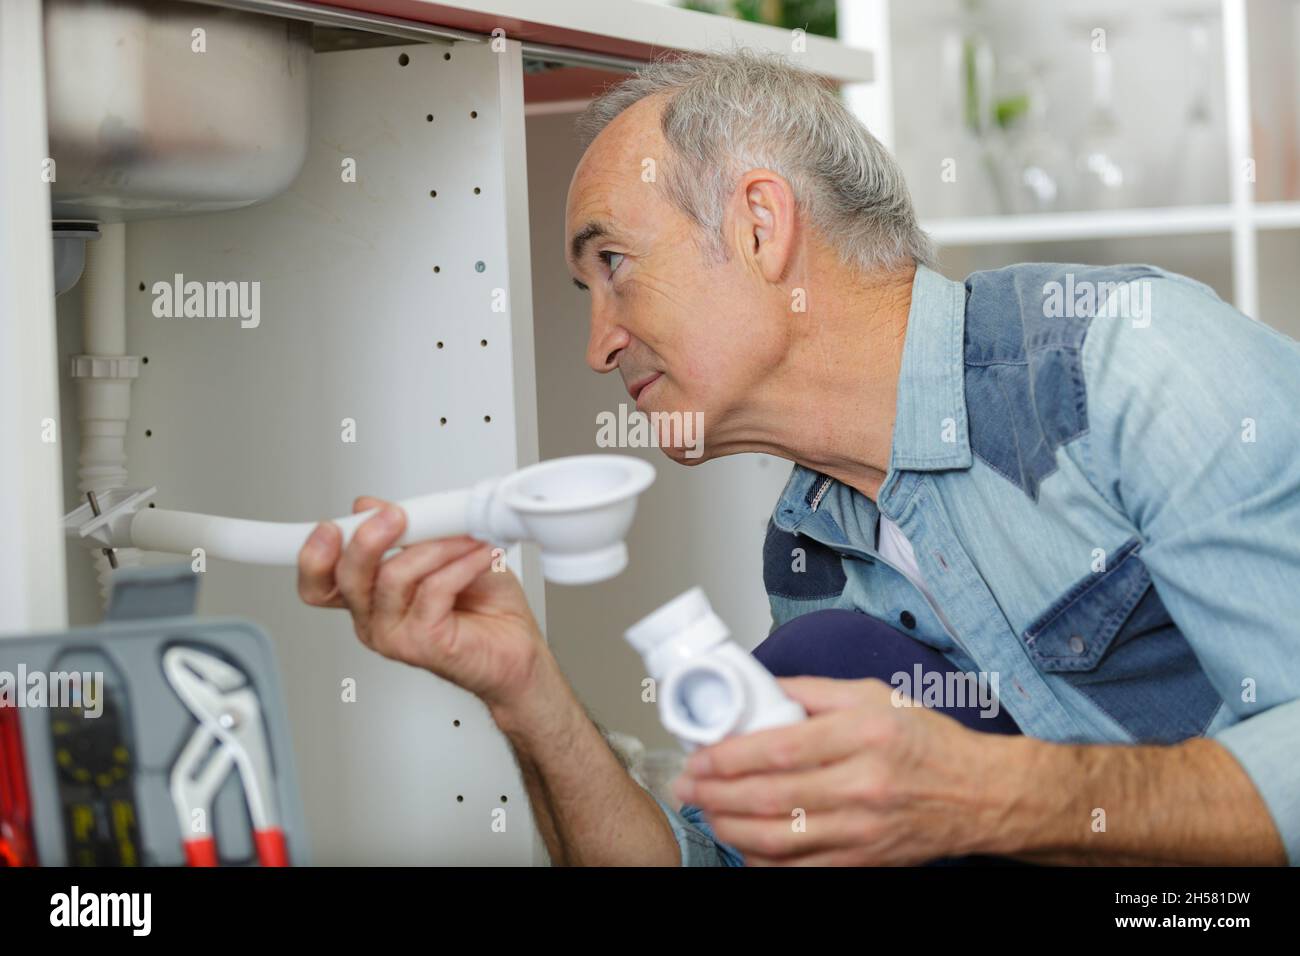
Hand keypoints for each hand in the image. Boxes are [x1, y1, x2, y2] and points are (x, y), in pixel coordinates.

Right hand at [296, 497, 546, 707]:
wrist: (519, 650)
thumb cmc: (485, 606)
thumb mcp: (443, 551)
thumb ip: (405, 531)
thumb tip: (368, 506)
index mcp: (369, 596)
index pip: (320, 581)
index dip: (312, 556)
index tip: (329, 527)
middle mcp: (374, 618)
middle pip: (344, 577)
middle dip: (367, 539)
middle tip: (397, 515)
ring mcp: (395, 635)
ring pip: (393, 577)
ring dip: (436, 546)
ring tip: (467, 537)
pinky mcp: (423, 645)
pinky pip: (433, 590)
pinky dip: (461, 564)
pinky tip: (481, 556)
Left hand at [671, 677, 1022, 864]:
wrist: (979, 795)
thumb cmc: (926, 741)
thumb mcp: (873, 695)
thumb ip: (811, 690)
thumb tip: (757, 683)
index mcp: (863, 734)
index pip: (781, 749)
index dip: (730, 755)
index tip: (699, 754)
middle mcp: (863, 785)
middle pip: (771, 796)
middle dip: (716, 792)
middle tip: (686, 784)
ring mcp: (863, 829)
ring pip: (779, 837)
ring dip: (730, 826)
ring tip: (705, 810)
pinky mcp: (864, 861)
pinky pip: (800, 870)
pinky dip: (762, 861)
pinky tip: (741, 844)